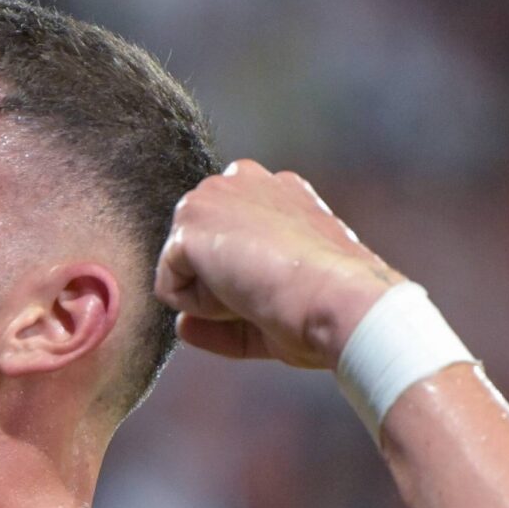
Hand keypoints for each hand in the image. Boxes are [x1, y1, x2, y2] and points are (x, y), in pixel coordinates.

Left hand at [154, 161, 404, 368]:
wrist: (338, 300)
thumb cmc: (325, 307)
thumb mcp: (275, 307)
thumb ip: (226, 311)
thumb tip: (181, 326)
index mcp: (278, 192)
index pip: (231, 241)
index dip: (242, 281)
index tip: (278, 294)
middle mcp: (245, 180)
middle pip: (200, 254)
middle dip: (221, 286)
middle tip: (270, 292)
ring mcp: (215, 195)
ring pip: (183, 269)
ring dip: (212, 298)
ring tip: (258, 292)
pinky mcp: (191, 218)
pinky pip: (170, 288)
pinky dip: (201, 307)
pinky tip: (243, 293)